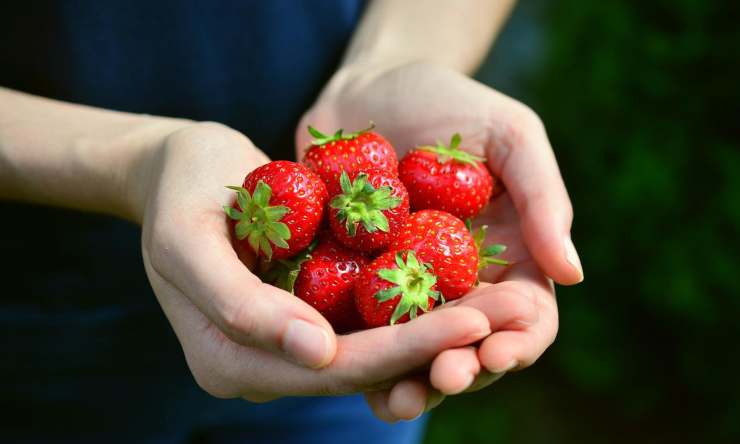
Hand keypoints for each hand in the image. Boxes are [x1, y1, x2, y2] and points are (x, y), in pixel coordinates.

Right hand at [133, 122, 491, 407]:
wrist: (179, 168)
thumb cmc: (178, 192)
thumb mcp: (187, 241)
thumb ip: (239, 304)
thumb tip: (317, 354)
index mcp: (230, 362)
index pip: (331, 368)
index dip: (402, 350)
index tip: (470, 322)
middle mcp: (266, 366)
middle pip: (364, 367)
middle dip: (437, 344)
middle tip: (506, 315)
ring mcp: (291, 342)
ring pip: (375, 347)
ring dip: (439, 330)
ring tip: (505, 306)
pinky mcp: (310, 310)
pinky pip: (370, 317)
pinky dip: (415, 306)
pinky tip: (467, 286)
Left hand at [297, 61, 581, 419]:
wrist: (368, 88)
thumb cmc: (450, 103)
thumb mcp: (510, 135)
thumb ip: (544, 198)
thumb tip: (572, 273)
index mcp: (506, 258)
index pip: (525, 318)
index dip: (517, 343)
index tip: (496, 353)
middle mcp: (457, 284)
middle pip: (467, 346)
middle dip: (459, 371)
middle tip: (441, 381)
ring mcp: (402, 288)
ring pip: (411, 352)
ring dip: (406, 380)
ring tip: (393, 398)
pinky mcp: (350, 283)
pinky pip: (355, 326)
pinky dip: (352, 352)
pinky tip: (338, 366)